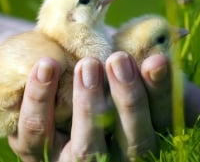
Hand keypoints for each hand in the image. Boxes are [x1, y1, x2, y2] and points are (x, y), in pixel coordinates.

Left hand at [8, 52, 199, 160]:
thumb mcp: (122, 73)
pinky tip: (47, 65)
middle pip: (134, 141)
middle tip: (118, 60)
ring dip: (88, 104)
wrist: (50, 92)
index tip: (156, 60)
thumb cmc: (99, 78)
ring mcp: (76, 161)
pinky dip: (39, 98)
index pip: (163, 117)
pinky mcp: (37, 153)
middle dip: (129, 100)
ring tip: (87, 64)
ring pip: (86, 148)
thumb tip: (158, 49)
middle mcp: (117, 157)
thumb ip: (138, 67)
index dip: (161, 91)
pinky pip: (35, 134)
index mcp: (146, 133)